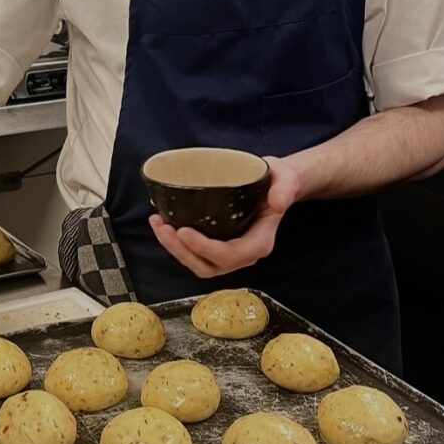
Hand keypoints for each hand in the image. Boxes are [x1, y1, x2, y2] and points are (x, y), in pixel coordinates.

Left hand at [148, 156, 300, 277]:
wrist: (275, 185)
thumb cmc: (278, 181)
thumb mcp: (286, 177)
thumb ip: (285, 188)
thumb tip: (277, 203)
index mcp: (259, 242)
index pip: (230, 255)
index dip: (205, 248)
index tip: (183, 231)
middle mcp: (244, 253)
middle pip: (209, 266)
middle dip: (182, 251)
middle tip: (163, 227)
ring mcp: (229, 253)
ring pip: (199, 264)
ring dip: (174, 249)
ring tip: (158, 223)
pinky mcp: (217, 245)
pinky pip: (195, 254)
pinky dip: (176, 243)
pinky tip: (162, 222)